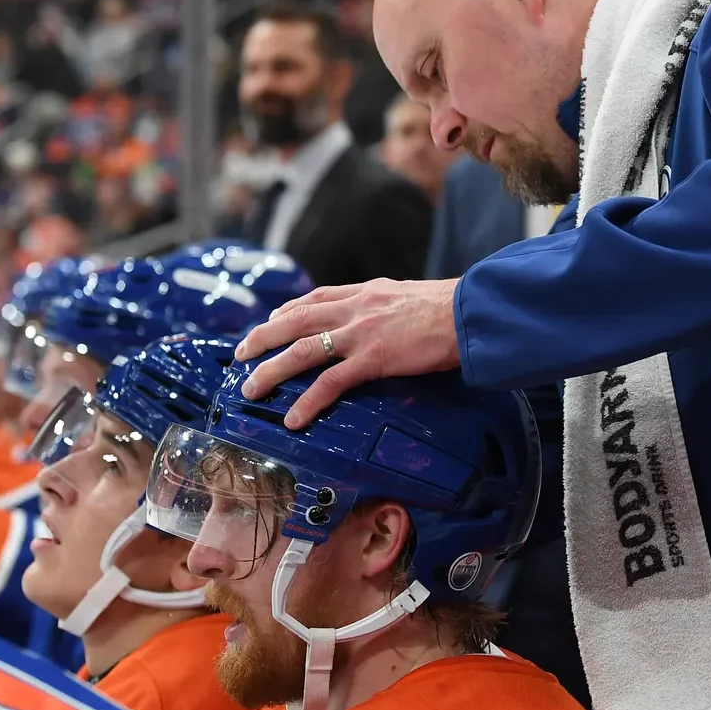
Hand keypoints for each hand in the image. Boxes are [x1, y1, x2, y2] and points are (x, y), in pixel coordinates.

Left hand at [233, 279, 462, 428]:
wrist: (470, 312)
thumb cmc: (449, 308)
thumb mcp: (408, 297)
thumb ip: (386, 307)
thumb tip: (381, 320)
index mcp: (365, 292)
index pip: (315, 298)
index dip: (286, 311)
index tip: (270, 322)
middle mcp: (356, 308)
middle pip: (295, 320)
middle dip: (262, 337)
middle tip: (241, 354)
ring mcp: (361, 333)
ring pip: (302, 350)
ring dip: (271, 370)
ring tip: (251, 388)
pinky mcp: (374, 358)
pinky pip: (331, 382)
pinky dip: (308, 400)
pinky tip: (294, 417)